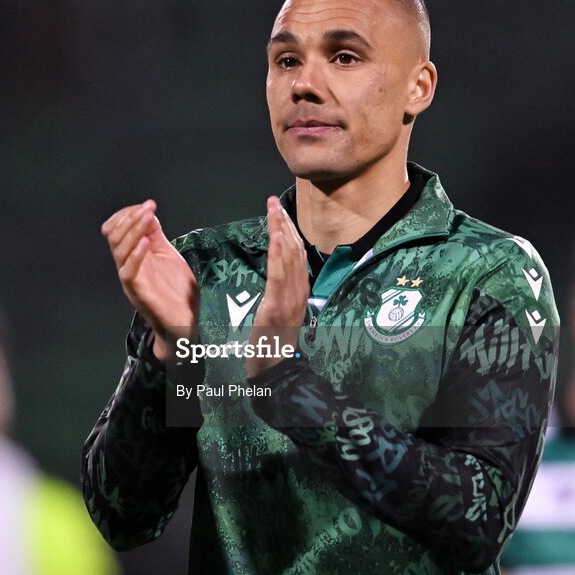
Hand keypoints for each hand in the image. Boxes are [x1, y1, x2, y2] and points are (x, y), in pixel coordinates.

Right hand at [102, 200, 197, 359]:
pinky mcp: (137, 293)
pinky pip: (128, 272)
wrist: (185, 321)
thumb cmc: (177, 291)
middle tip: (148, 208)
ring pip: (119, 251)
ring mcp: (130, 280)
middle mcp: (127, 266)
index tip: (147, 205)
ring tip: (147, 217)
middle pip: (114, 237)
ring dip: (134, 230)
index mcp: (132, 257)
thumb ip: (156, 235)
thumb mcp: (167, 255)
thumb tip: (148, 212)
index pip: (116, 230)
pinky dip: (135, 254)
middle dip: (130, 218)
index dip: (127, 215)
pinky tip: (144, 242)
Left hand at [247, 196, 308, 375]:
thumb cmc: (274, 346)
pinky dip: (279, 255)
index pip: (297, 254)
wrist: (275, 373)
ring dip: (281, 231)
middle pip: (294, 251)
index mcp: (300, 292)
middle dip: (284, 224)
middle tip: (273, 201)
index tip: (281, 211)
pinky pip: (278, 277)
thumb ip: (282, 293)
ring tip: (274, 210)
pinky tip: (276, 237)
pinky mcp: (276, 308)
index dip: (290, 230)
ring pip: (288, 259)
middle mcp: (299, 292)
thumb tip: (280, 274)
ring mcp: (290, 300)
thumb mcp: (280, 314)